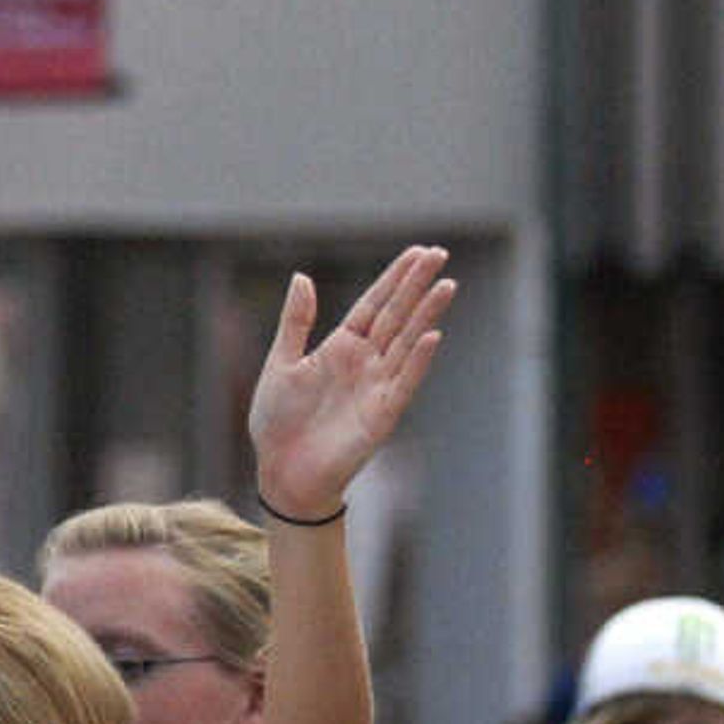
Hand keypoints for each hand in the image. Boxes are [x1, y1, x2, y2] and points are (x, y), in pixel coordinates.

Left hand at [249, 245, 450, 521]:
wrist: (280, 470)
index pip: (374, 304)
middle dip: (416, 285)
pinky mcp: (382, 414)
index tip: (418, 252)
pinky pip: (403, 382)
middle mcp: (364, 362)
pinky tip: (431, 335)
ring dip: (426, 315)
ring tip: (446, 285)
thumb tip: (302, 276)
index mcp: (340, 347)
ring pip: (406, 342)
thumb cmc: (278, 421)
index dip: (394, 279)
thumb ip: (295, 322)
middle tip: (440, 254)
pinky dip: (416, 360)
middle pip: (396, 316)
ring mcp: (377, 386)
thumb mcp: (280, 363)